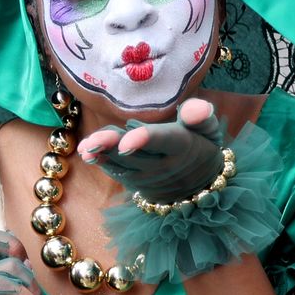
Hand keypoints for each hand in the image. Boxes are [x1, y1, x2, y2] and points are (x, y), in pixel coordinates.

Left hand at [77, 98, 223, 202]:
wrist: (198, 187)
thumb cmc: (200, 147)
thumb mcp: (208, 131)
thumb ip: (200, 116)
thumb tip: (197, 106)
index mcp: (182, 146)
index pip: (163, 141)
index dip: (145, 140)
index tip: (127, 142)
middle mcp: (163, 165)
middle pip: (134, 154)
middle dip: (111, 147)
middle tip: (91, 143)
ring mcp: (147, 177)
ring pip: (121, 163)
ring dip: (102, 154)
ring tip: (86, 146)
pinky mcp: (135, 183)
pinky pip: (116, 171)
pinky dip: (102, 160)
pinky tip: (87, 151)